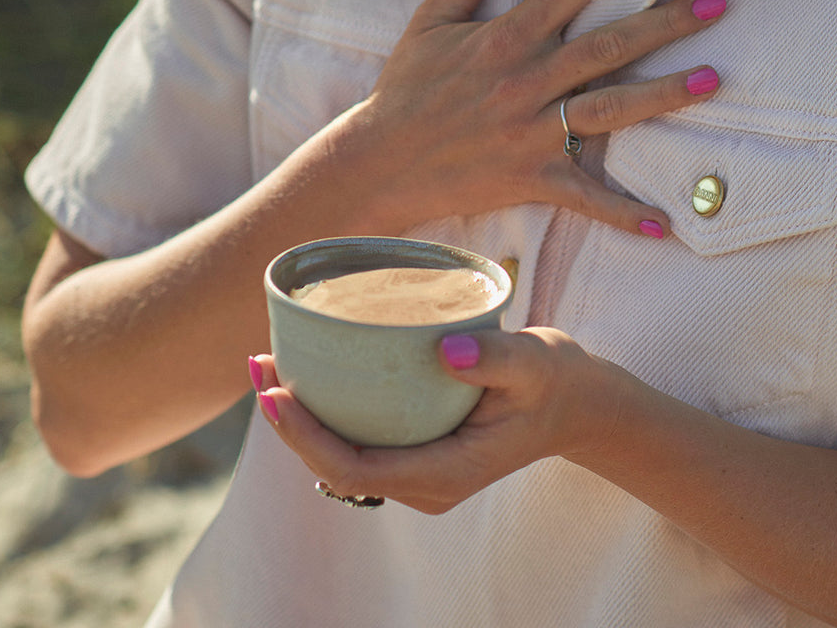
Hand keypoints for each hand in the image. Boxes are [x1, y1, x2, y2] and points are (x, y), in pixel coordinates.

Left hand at [249, 330, 611, 513]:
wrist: (578, 405)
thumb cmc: (555, 381)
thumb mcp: (536, 362)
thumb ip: (495, 358)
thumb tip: (445, 351)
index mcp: (445, 473)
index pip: (355, 467)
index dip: (305, 436)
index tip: (275, 392)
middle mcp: (424, 485)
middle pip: (335, 467)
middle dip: (289, 424)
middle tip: (258, 363)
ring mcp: (419, 474)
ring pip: (341, 459)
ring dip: (301, 420)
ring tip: (270, 364)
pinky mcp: (416, 454)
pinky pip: (359, 443)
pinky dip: (327, 414)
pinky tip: (311, 374)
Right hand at [331, 0, 725, 237]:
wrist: (375, 163)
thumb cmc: (405, 88)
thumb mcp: (430, 19)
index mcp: (504, 36)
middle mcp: (525, 81)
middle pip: (607, 46)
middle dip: (664, 22)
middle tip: (718, 3)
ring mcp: (530, 132)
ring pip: (609, 111)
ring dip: (664, 96)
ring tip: (712, 80)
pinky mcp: (529, 178)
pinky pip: (583, 197)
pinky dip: (621, 212)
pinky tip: (664, 224)